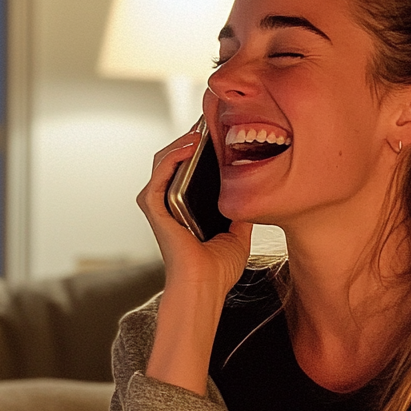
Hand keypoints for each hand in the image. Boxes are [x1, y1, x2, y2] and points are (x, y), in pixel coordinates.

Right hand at [137, 128, 252, 298]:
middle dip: (189, 139)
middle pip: (173, 160)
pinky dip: (171, 156)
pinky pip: (158, 174)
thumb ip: (241, 210)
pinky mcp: (155, 208)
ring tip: (200, 131)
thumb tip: (256, 192)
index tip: (217, 132)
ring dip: (179, 142)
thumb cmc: (218, 269)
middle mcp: (169, 204)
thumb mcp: (238, 232)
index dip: (199, 149)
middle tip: (209, 123)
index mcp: (186, 208)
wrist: (206, 287)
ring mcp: (160, 205)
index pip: (187, 169)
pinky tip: (188, 146)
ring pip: (162, 161)